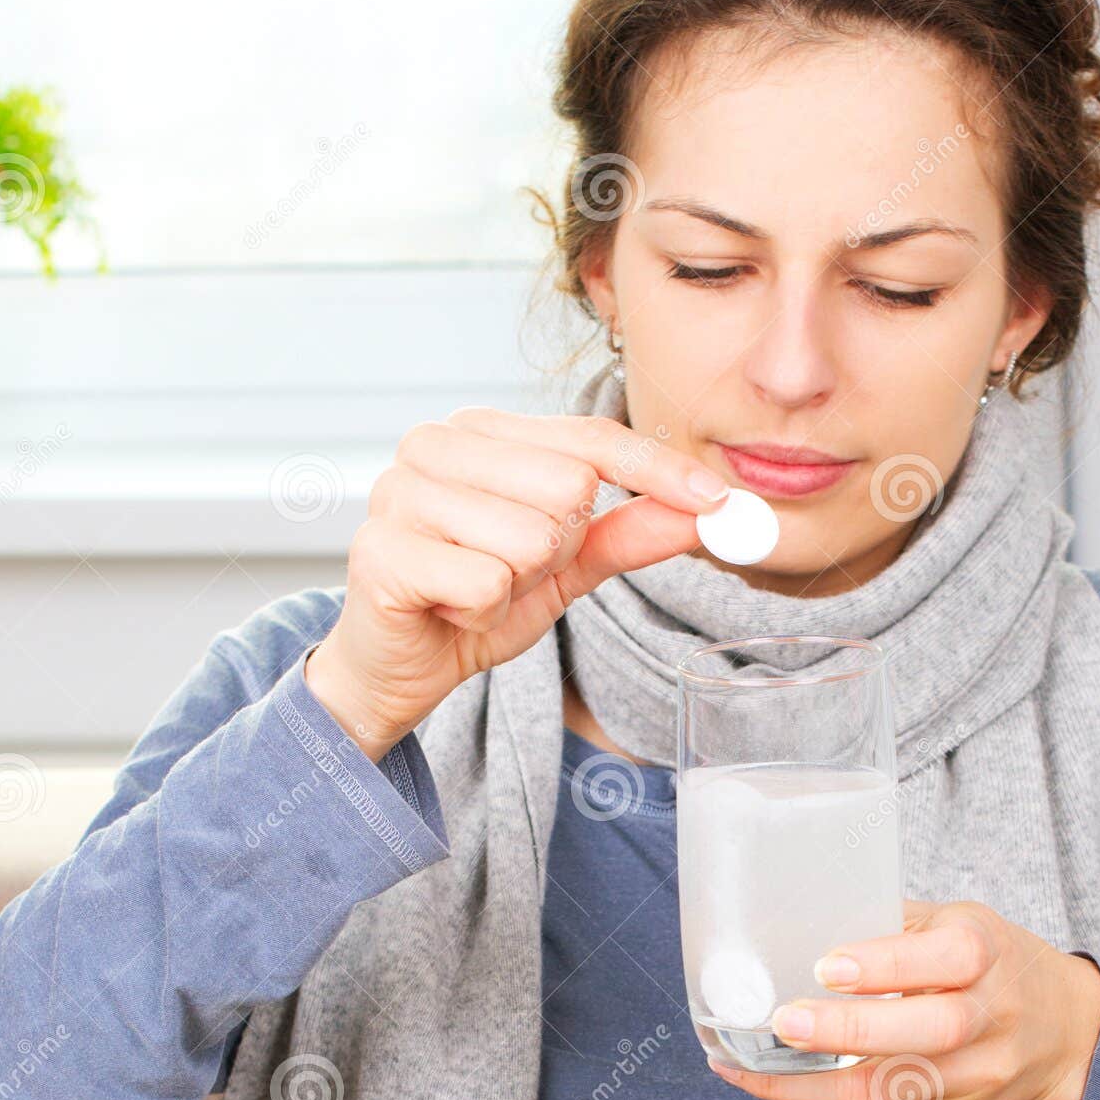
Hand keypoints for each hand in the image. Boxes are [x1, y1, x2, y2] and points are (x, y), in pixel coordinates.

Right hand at [304, 409, 730, 760]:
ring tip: (477, 591)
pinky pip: (486, 583)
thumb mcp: (569, 565)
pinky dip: (483, 614)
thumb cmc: (476, 600)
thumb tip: (708, 510)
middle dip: (558, 550)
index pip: (590, 438)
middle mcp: (434, 443)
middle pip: (567, 487)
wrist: (399, 667)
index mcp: (482, 432)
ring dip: (518, 586)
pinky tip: (450, 610)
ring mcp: (399, 491)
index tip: (718, 500)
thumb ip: (632, 532)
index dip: (658, 471)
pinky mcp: (381, 551)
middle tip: (512, 573)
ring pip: (530, 538)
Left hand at [705, 900, 1099, 1099]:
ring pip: (906, 1086)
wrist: (1065, 1034)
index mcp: (987, 950)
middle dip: (854, 1029)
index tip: (828, 965)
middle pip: (932, 1029)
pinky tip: (774, 1082)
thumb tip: (803, 919)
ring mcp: (984, 1072)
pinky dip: (827, 1096)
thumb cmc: (987, 962)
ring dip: (822, 1081)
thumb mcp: (956, 923)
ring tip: (755, 1063)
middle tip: (787, 1022)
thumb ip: (894, 924)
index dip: (889, 965)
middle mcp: (993, 1014)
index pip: (949, 958)